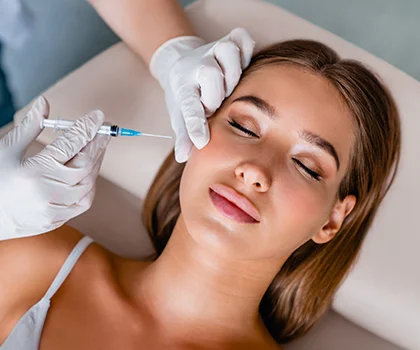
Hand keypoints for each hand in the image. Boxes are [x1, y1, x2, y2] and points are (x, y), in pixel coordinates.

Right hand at [0, 96, 110, 239]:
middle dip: (97, 143)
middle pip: (85, 164)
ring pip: (88, 182)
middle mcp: (49, 192)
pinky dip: (90, 183)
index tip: (98, 116)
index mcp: (34, 171)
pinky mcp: (59, 219)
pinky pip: (84, 200)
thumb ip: (30, 126)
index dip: (87, 128)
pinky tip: (90, 170)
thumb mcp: (6, 150)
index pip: (70, 144)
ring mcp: (56, 209)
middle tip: (105, 129)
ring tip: (98, 146)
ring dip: (96, 162)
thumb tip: (44, 103)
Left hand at [150, 28, 254, 161]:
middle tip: (216, 105)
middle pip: (210, 74)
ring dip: (233, 71)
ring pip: (227, 51)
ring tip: (231, 85)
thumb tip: (182, 157)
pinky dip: (247, 49)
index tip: (201, 141)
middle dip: (216, 94)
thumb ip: (183, 135)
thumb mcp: (180, 115)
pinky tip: (243, 65)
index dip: (195, 125)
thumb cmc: (186, 95)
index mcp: (183, 88)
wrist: (182, 64)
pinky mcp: (228, 40)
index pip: (188, 108)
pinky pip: (242, 39)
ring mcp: (212, 51)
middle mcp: (197, 66)